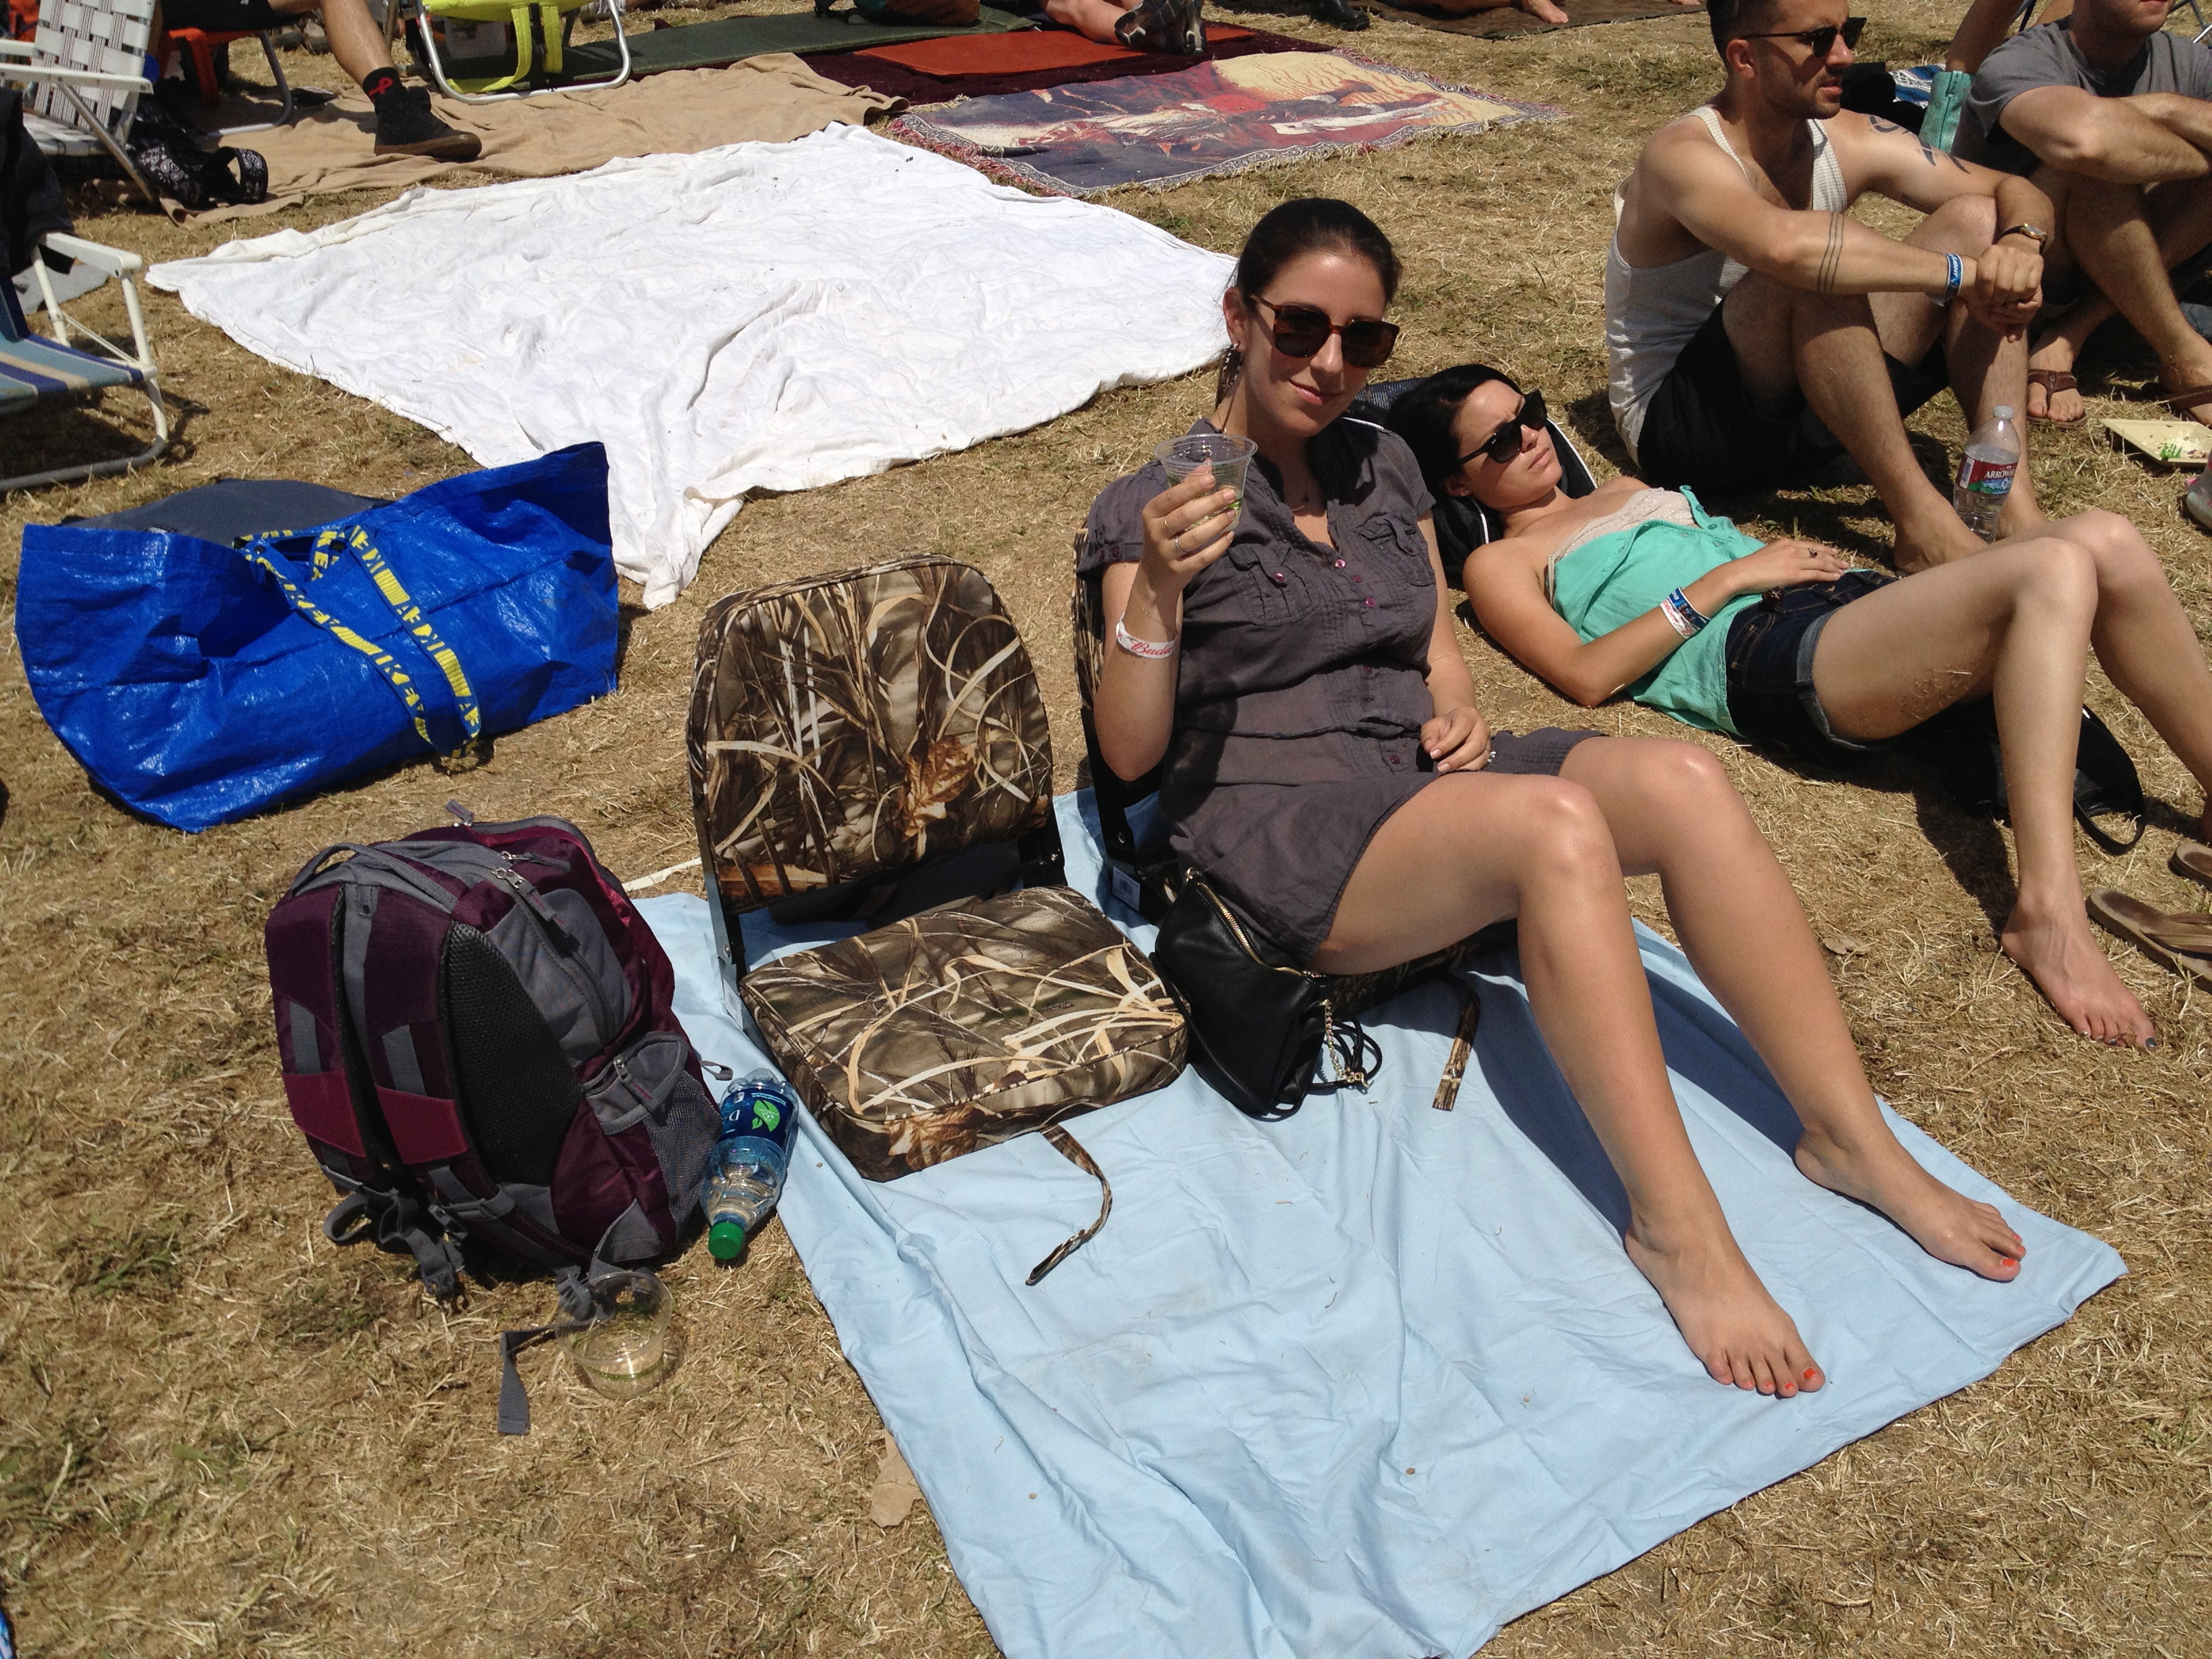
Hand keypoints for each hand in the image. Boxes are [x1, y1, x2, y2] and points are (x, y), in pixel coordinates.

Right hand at [1139, 464, 1240, 593]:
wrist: (1154, 577)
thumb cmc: (1164, 535)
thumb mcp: (1167, 513)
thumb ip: (1185, 489)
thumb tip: (1208, 465)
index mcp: (1151, 513)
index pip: (1171, 497)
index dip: (1192, 487)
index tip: (1212, 479)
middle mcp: (1156, 533)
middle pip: (1185, 515)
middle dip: (1210, 503)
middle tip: (1230, 494)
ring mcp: (1167, 553)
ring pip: (1195, 537)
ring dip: (1216, 524)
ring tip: (1232, 513)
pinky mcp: (1179, 570)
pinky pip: (1202, 558)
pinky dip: (1218, 547)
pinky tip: (1229, 536)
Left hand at [1422, 704, 1492, 772]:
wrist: (1453, 729)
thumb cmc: (1442, 728)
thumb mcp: (1431, 727)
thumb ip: (1428, 736)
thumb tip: (1430, 748)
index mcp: (1468, 715)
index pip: (1460, 728)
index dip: (1447, 743)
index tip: (1433, 754)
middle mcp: (1482, 728)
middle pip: (1475, 744)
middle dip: (1458, 758)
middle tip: (1441, 768)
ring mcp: (1487, 742)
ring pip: (1481, 757)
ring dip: (1464, 768)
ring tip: (1448, 774)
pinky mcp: (1486, 755)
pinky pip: (1481, 765)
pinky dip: (1469, 772)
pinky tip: (1456, 776)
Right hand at [1726, 538, 1849, 595]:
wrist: (1741, 573)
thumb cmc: (1749, 567)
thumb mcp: (1767, 555)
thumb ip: (1780, 556)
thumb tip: (1786, 564)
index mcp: (1785, 543)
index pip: (1809, 546)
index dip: (1824, 549)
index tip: (1833, 552)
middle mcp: (1793, 549)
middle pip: (1818, 553)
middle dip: (1833, 558)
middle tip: (1844, 562)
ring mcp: (1795, 561)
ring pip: (1821, 563)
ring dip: (1834, 567)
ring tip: (1844, 570)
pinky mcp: (1795, 574)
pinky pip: (1816, 574)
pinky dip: (1828, 575)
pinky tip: (1836, 577)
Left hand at [1962, 244, 2042, 337]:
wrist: (2019, 245)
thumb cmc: (1994, 265)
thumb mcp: (1979, 270)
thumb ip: (1966, 287)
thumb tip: (1958, 305)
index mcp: (1991, 253)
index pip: (1987, 278)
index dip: (1985, 295)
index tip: (1985, 302)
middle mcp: (2008, 252)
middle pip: (2003, 287)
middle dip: (1998, 300)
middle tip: (1997, 304)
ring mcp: (2024, 257)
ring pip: (2017, 289)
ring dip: (2011, 300)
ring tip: (2006, 301)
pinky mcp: (2037, 262)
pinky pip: (2030, 287)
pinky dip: (2023, 296)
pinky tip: (2018, 295)